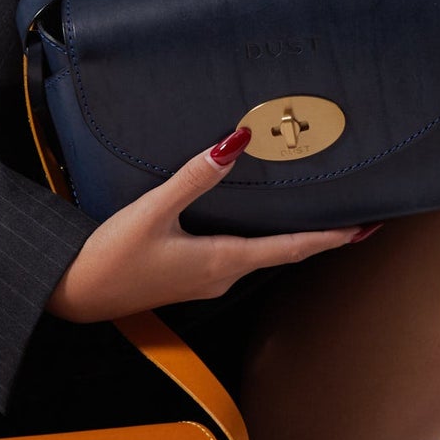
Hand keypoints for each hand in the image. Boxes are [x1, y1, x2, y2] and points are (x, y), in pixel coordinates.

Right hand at [45, 128, 375, 323]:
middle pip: (282, 252)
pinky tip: (252, 223)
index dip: (331, 238)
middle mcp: (223, 275)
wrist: (74, 296)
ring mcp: (206, 280)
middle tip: (352, 218)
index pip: (291, 248)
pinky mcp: (189, 278)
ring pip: (259, 254)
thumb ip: (194, 177)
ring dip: (288, 238)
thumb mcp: (153, 211)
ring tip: (313, 213)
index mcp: (223, 260)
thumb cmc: (111, 257)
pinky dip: (258, 240)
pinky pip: (235, 256)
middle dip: (318, 236)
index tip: (365, 229)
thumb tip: (235, 143)